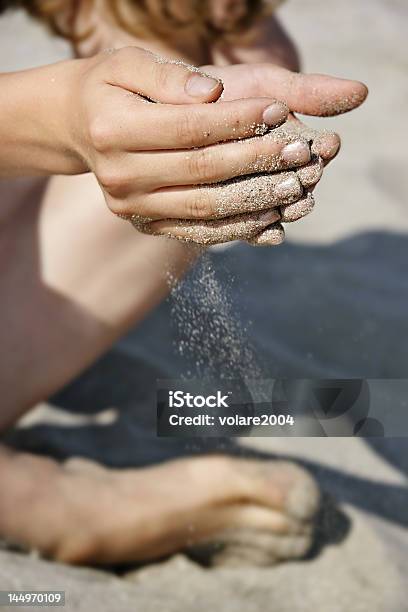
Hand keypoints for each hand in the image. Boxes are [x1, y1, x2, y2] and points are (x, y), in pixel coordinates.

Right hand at [66, 47, 319, 243]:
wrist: (78, 127)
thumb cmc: (111, 87)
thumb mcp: (128, 63)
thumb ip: (168, 75)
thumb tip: (212, 90)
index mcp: (113, 128)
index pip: (189, 126)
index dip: (238, 119)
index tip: (279, 110)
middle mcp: (119, 175)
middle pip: (202, 171)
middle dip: (257, 160)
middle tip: (301, 152)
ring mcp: (131, 206)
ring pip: (205, 208)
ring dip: (255, 199)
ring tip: (296, 186)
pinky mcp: (145, 224)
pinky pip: (198, 231)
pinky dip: (237, 227)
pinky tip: (271, 217)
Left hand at [193, 63, 367, 244]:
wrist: (172, 113)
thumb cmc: (222, 94)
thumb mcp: (263, 84)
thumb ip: (307, 91)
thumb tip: (362, 92)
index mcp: (292, 143)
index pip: (316, 150)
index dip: (322, 148)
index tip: (328, 144)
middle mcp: (279, 173)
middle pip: (300, 184)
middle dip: (305, 181)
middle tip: (308, 177)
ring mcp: (257, 197)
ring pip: (278, 209)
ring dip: (288, 209)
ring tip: (292, 206)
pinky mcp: (231, 218)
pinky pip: (251, 231)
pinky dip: (261, 232)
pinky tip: (270, 233)